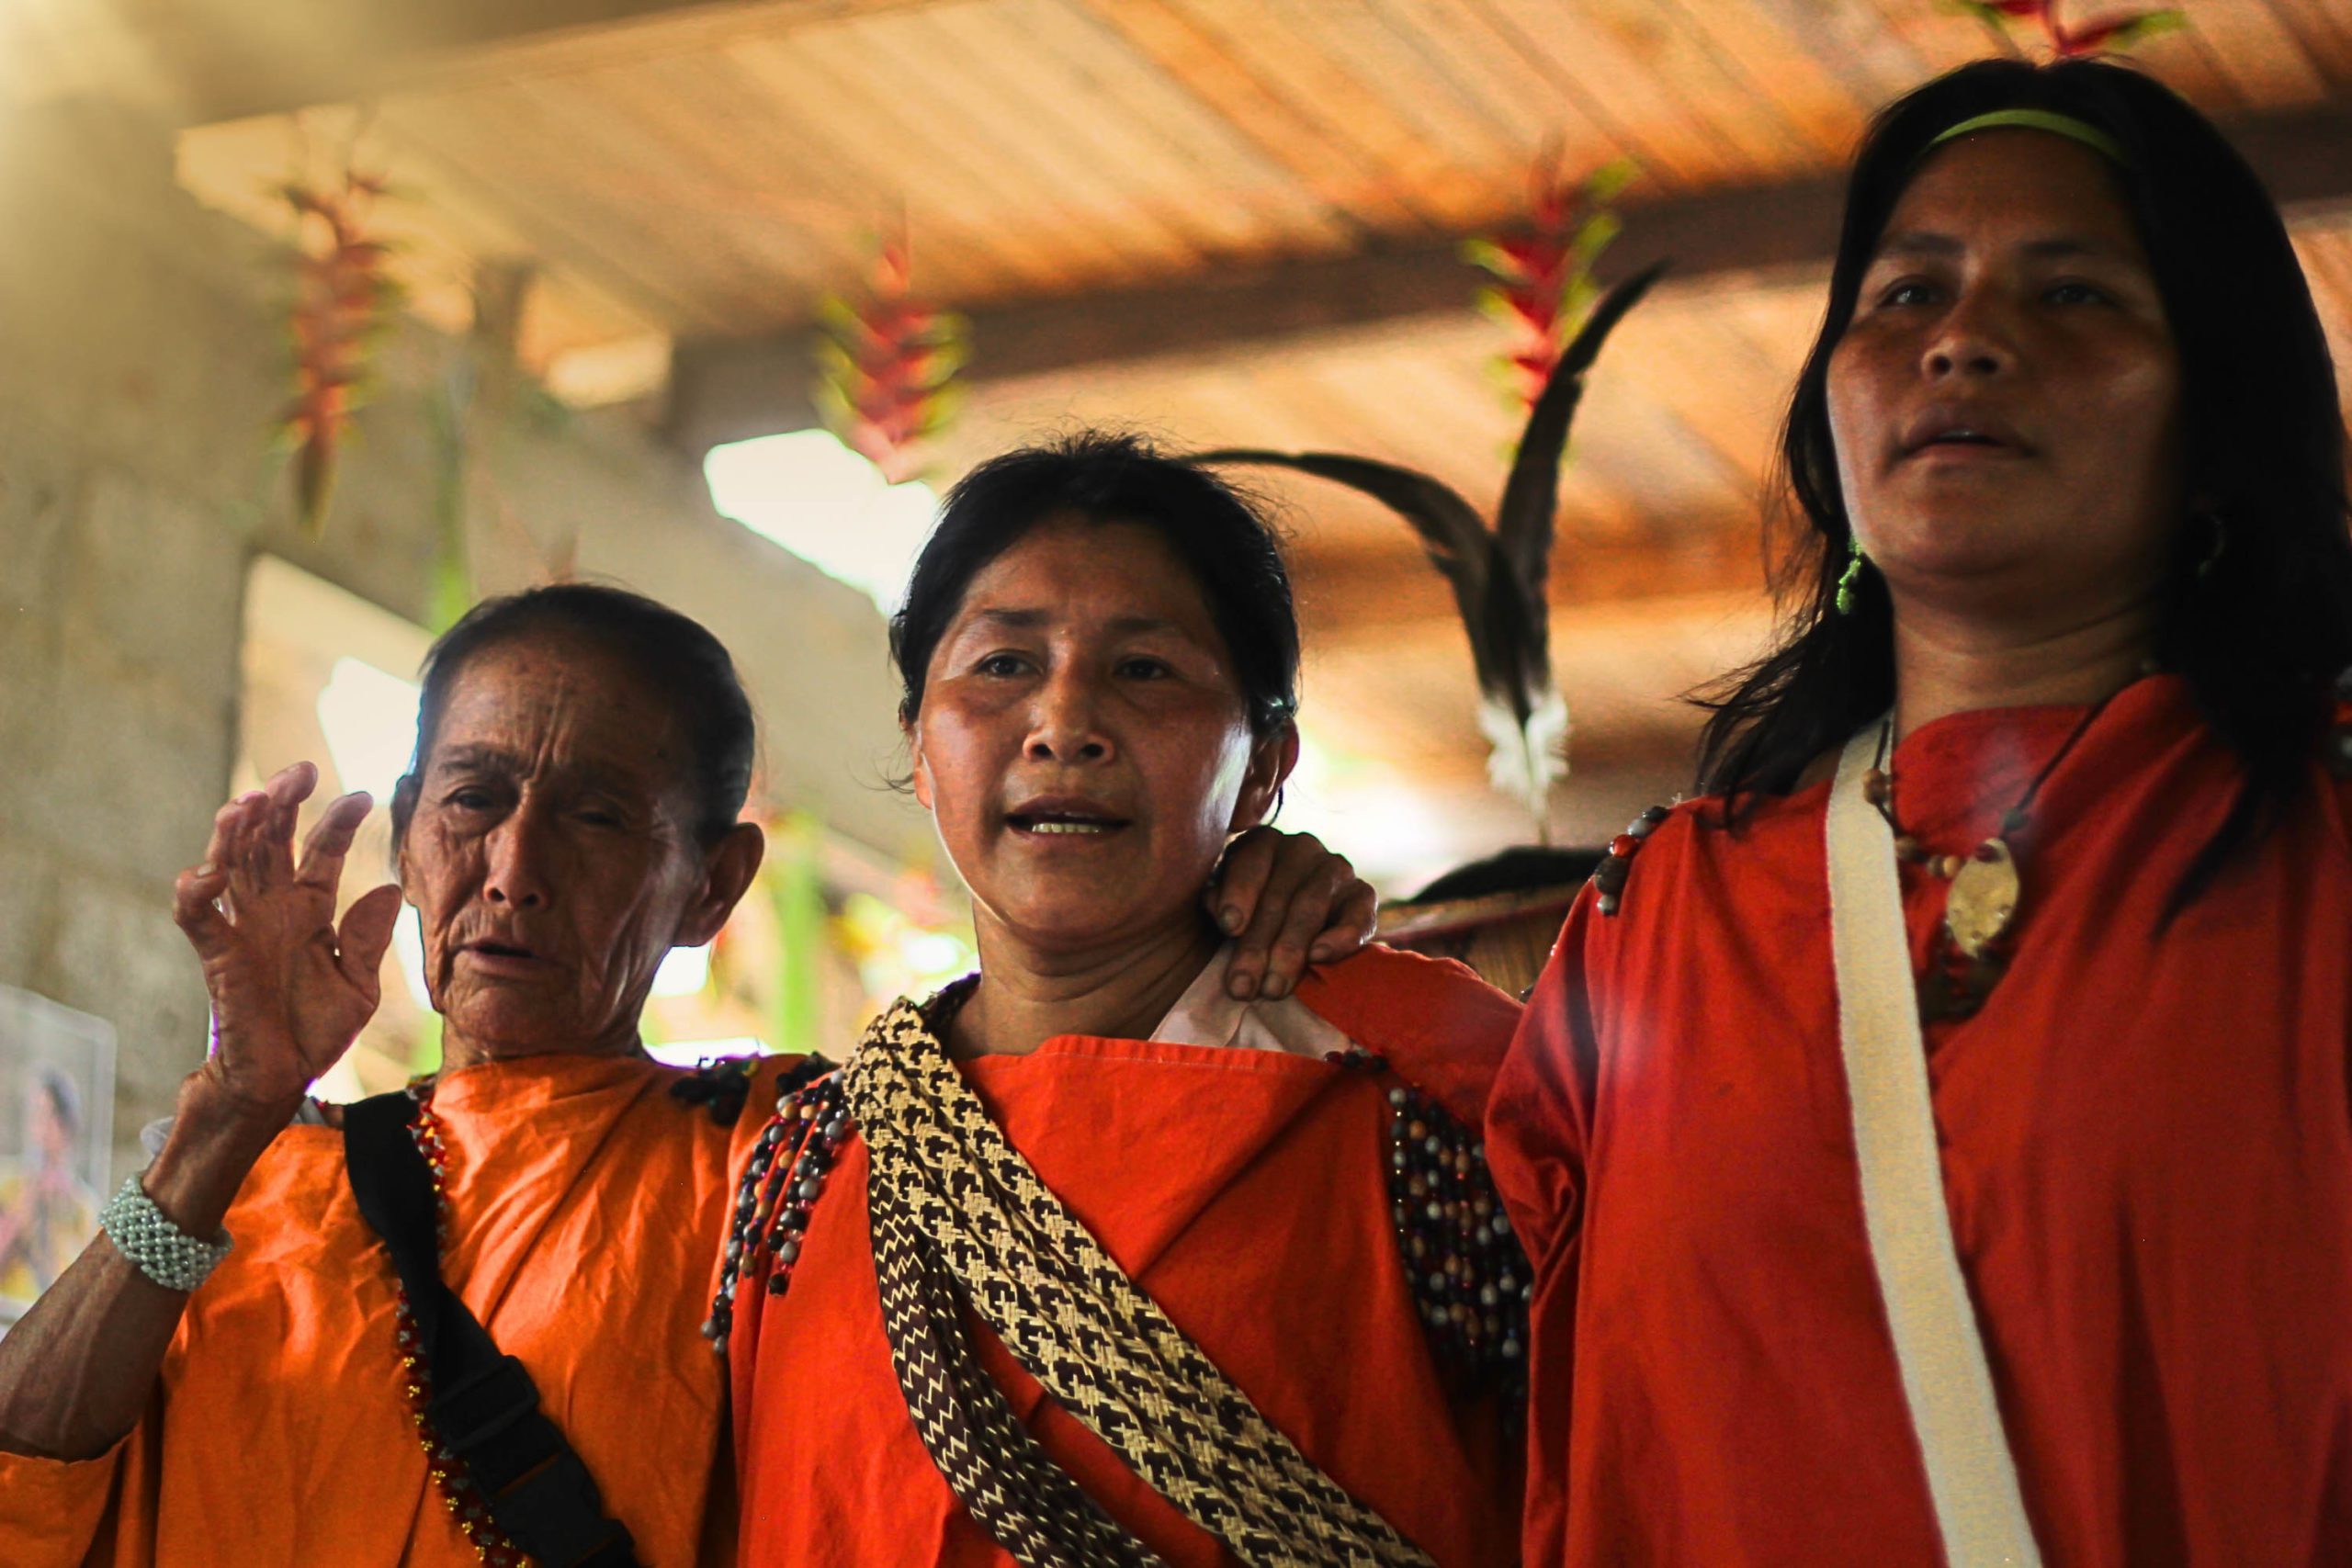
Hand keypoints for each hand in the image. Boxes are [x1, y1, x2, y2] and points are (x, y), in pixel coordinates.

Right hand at [171, 762, 402, 1125]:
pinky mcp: (218, 955)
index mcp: (309, 911)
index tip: (362, 796)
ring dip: (236, 830)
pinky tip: (209, 871)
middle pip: (270, 842)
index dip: (337, 822)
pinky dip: (197, 890)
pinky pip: (198, 915)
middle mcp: (273, 910)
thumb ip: (367, 940)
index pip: (321, 852)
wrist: (280, 1081)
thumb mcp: (358, 987)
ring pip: (230, 864)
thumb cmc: (313, 1033)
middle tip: (298, 770)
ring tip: (250, 800)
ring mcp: (243, 928)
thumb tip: (387, 890)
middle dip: (281, 804)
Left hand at [1207, 826, 1377, 1000]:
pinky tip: (1318, 957)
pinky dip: (1340, 937)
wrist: (1295, 921)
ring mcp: (1335, 868)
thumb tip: (1225, 918)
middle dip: (1257, 945)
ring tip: (1273, 988)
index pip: (1251, 862)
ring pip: (1311, 907)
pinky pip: (1357, 915)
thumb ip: (1218, 904)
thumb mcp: (1227, 904)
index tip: (1229, 929)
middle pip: (1278, 896)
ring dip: (1290, 950)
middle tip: (1242, 987)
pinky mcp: (1362, 894)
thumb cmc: (1249, 912)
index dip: (1239, 895)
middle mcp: (1301, 847)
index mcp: (1263, 842)